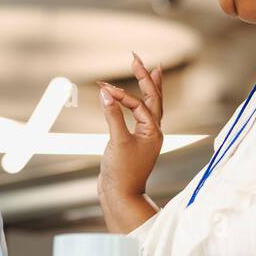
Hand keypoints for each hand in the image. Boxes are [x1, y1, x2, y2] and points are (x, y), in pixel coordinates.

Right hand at [98, 53, 162, 229]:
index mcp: (153, 131)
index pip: (138, 104)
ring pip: (150, 107)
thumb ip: (112, 115)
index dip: (121, 94)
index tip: (103, 86)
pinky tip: (133, 101)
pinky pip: (140, 116)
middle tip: (136, 59)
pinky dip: (137, 104)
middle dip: (145, 77)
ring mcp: (145, 137)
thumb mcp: (117, 142)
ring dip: (149, 88)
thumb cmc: (122, 172)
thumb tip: (106, 92)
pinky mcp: (135, 143)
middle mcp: (153, 132)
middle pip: (153, 98)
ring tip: (151, 70)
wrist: (120, 196)